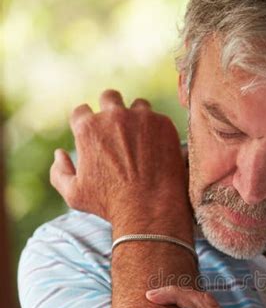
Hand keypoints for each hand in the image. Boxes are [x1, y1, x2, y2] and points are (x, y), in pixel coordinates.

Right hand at [50, 89, 187, 222]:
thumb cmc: (110, 205)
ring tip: (141, 140)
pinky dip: (157, 131)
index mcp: (88, 128)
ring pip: (137, 106)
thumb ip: (59, 172)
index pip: (81, 111)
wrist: (150, 209)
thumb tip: (60, 154)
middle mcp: (114, 116)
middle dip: (111, 109)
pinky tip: (158, 150)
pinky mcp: (164, 124)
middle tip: (118, 129)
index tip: (94, 135)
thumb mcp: (74, 195)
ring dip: (137, 118)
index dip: (85, 123)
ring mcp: (141, 117)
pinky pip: (159, 119)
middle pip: (109, 97)